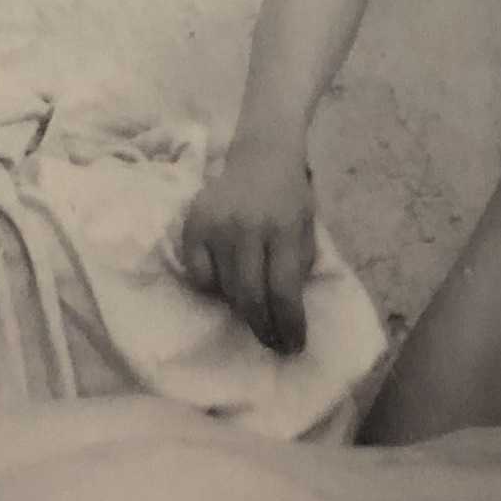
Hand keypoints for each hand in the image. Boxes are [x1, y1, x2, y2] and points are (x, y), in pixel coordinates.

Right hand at [176, 138, 319, 353]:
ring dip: (241, 308)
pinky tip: (225, 283)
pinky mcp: (193, 224)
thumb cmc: (290, 198)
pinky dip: (212, 287)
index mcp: (284, 230)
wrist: (262, 154)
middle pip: (251, 298)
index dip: (289, 326)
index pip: (284, 292)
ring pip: (224, 290)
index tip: (294, 346)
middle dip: (264, 328)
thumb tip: (286, 314)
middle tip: (273, 343)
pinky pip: (198, 275)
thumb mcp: (308, 230)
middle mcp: (248, 229)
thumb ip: (298, 268)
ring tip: (254, 311)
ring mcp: (216, 226)